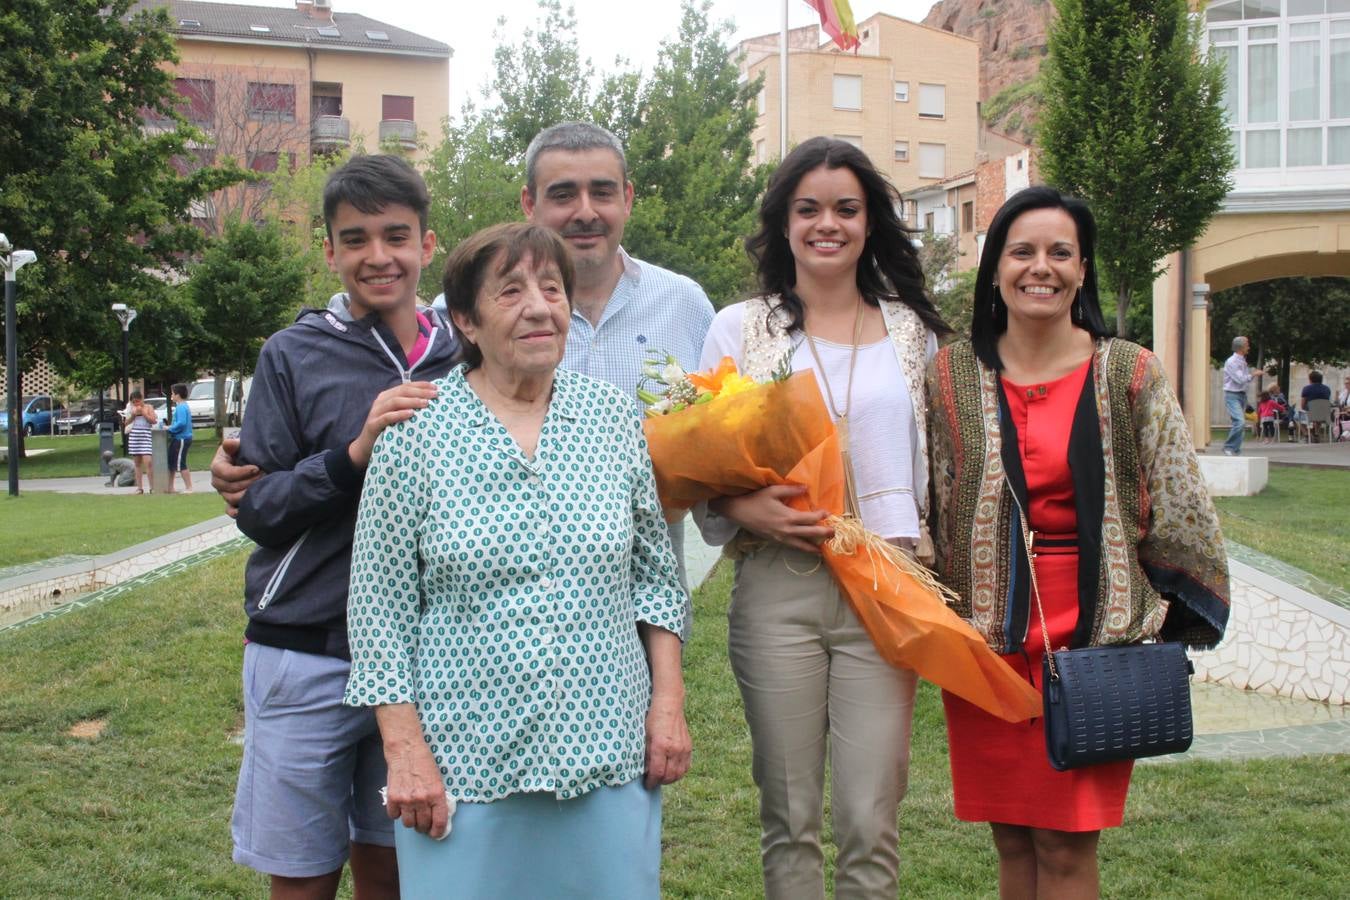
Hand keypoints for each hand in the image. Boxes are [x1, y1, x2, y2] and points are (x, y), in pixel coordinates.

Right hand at [211, 437, 258, 517]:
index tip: (256, 468)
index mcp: (217, 467)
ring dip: (246, 494)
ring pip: (231, 498)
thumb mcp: (238, 445)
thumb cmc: (243, 452)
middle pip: (228, 487)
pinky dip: (235, 512)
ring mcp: (224, 493)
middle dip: (247, 482)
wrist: (250, 461)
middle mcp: (218, 481)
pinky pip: (229, 510)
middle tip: (263, 476)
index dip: (239, 472)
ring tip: (262, 486)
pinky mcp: (231, 502)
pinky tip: (243, 511)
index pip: (224, 472)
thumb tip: (228, 443)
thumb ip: (233, 445)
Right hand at [347, 381, 438, 470]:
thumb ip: (409, 407)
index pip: (406, 386)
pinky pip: (387, 417)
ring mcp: (376, 412)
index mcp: (388, 396)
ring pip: (395, 402)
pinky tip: (411, 414)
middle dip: (420, 392)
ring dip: (412, 401)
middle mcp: (381, 401)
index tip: (436, 387)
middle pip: (402, 392)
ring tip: (426, 403)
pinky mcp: (373, 424)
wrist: (367, 446)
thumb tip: (430, 401)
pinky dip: (399, 414)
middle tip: (435, 395)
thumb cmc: (388, 430)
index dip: (421, 385)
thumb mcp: (398, 416)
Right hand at [384, 740, 450, 837]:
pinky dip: (396, 813)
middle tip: (422, 822)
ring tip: (411, 813)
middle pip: (422, 825)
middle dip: (423, 826)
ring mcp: (406, 800)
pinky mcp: (393, 798)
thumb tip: (437, 815)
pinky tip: (400, 805)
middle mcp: (422, 800)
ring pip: (408, 824)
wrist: (406, 750)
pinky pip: (394, 816)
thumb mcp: (438, 779)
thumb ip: (437, 798)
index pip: (439, 822)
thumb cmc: (424, 762)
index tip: (436, 834)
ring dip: (410, 821)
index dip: (438, 832)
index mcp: (437, 794)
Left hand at [643, 692, 690, 787]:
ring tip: (662, 777)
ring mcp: (683, 748)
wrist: (669, 704)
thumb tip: (644, 770)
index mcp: (660, 746)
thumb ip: (645, 754)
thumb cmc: (653, 718)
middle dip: (660, 782)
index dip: (651, 782)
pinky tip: (673, 771)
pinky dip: (679, 773)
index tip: (647, 784)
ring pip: (679, 774)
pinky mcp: (689, 747)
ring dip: (670, 779)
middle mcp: (674, 749)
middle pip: (669, 776)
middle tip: (653, 781)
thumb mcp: (644, 736)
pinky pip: (686, 766)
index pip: (657, 772)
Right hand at [712, 484, 832, 553]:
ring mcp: (780, 537)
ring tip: (823, 550)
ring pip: (800, 545)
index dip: (820, 516)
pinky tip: (806, 549)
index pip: (809, 518)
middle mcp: (786, 530)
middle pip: (809, 534)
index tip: (828, 513)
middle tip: (834, 533)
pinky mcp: (774, 541)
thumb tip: (806, 488)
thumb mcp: (773, 491)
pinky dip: (801, 548)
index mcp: (787, 516)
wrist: (738, 511)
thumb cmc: (755, 499)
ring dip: (813, 547)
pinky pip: (791, 546)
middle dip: (823, 534)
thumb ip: (791, 490)